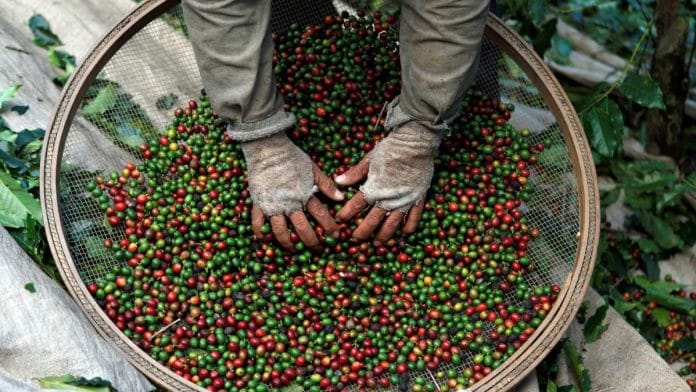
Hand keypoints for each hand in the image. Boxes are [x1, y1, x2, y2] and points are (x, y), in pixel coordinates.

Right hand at [241, 132, 342, 251]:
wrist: (267, 149)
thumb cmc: (291, 157)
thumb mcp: (313, 169)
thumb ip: (326, 185)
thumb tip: (341, 198)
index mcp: (304, 195)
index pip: (321, 215)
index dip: (330, 227)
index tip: (336, 236)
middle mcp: (289, 204)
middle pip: (303, 229)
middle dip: (313, 242)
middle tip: (318, 250)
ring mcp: (273, 206)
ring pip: (281, 232)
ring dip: (289, 244)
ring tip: (294, 250)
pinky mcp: (258, 204)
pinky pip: (258, 224)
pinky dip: (262, 234)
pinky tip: (267, 240)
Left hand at [335, 122, 440, 242]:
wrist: (416, 143)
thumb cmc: (390, 149)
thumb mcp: (369, 159)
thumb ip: (354, 173)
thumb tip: (337, 181)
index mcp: (374, 188)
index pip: (356, 206)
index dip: (346, 214)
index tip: (340, 220)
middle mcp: (388, 199)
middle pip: (372, 221)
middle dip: (362, 232)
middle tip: (355, 240)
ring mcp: (404, 201)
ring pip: (392, 224)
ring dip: (384, 236)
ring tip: (377, 244)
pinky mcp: (418, 199)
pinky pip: (414, 218)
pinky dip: (409, 228)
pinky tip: (403, 234)